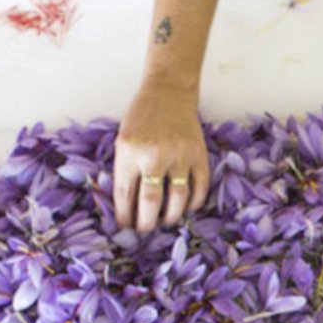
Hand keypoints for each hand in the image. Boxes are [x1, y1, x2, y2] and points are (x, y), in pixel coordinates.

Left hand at [114, 79, 211, 233]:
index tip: (125, 226)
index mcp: (129, 152)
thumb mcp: (123, 141)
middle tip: (145, 230)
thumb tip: (128, 207)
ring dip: (171, 216)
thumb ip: (125, 170)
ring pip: (178, 199)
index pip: (125, 194)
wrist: (168, 92)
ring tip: (166, 221)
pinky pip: (200, 187)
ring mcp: (179, 155)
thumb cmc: (141, 117)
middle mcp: (154, 155)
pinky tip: (188, 208)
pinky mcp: (199, 154)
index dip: (125, 216)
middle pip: (151, 202)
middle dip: (147, 223)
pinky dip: (195, 202)